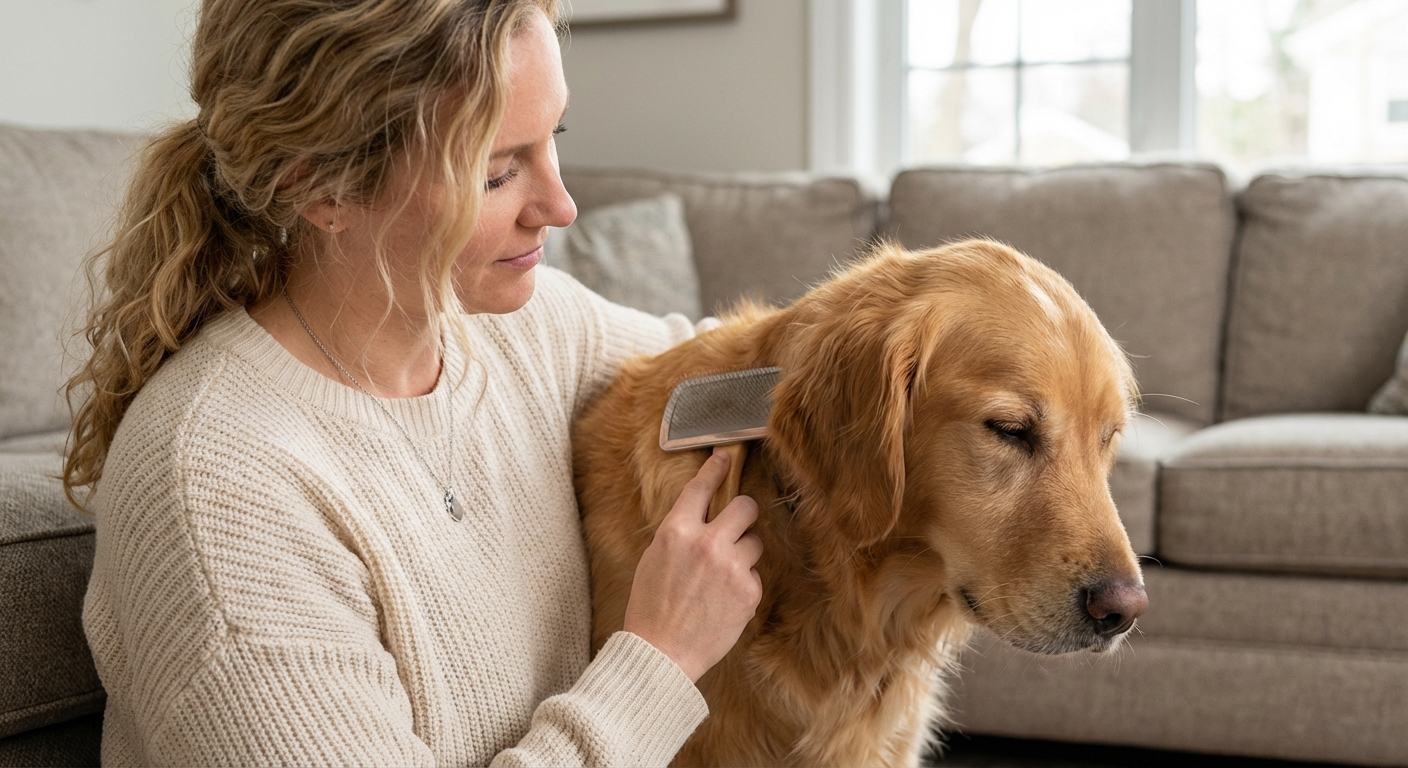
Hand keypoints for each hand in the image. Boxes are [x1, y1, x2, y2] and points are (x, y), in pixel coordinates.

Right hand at [622, 447, 763, 682]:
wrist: (661, 652)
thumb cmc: (651, 607)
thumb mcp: (654, 558)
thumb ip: (680, 534)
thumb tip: (702, 518)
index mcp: (677, 531)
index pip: (701, 488)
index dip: (716, 469)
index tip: (725, 458)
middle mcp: (707, 543)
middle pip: (745, 506)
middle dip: (743, 512)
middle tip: (738, 522)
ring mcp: (731, 567)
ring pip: (754, 541)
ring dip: (743, 552)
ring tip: (723, 575)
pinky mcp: (749, 591)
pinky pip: (755, 574)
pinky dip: (743, 584)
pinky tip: (724, 600)